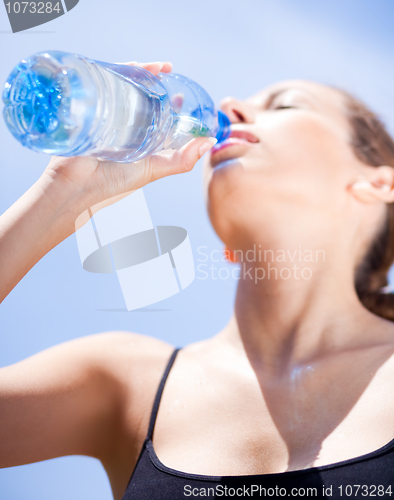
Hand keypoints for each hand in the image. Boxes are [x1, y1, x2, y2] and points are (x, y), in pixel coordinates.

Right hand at [42, 61, 216, 211]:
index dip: (171, 102)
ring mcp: (107, 115)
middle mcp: (124, 125)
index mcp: (139, 139)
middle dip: (155, 81)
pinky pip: (106, 85)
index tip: (183, 93)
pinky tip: (133, 66)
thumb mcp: (153, 170)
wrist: (75, 185)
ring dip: (140, 73)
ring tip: (157, 67)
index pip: (158, 115)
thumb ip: (181, 160)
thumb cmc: (111, 182)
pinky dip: (119, 72)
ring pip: (126, 87)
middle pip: (141, 96)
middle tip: (168, 70)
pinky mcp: (91, 107)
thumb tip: (210, 142)